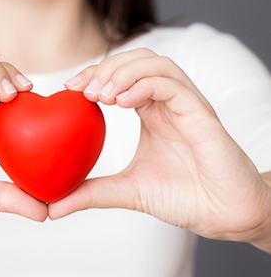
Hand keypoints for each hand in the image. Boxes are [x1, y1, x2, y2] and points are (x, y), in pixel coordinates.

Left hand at [48, 48, 270, 243]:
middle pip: (136, 60)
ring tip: (100, 95)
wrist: (223, 216)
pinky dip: (144, 85)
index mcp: (151, 112)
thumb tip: (52, 208)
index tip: (68, 90)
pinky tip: (121, 102)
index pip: (120, 77)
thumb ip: (91, 193)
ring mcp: (186, 105)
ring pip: (155, 64)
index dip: (93, 75)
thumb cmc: (182, 198)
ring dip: (122, 72)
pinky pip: (172, 85)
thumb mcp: (126, 191)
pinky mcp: (202, 114)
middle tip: (80, 90)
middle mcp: (168, 102)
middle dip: (104, 68)